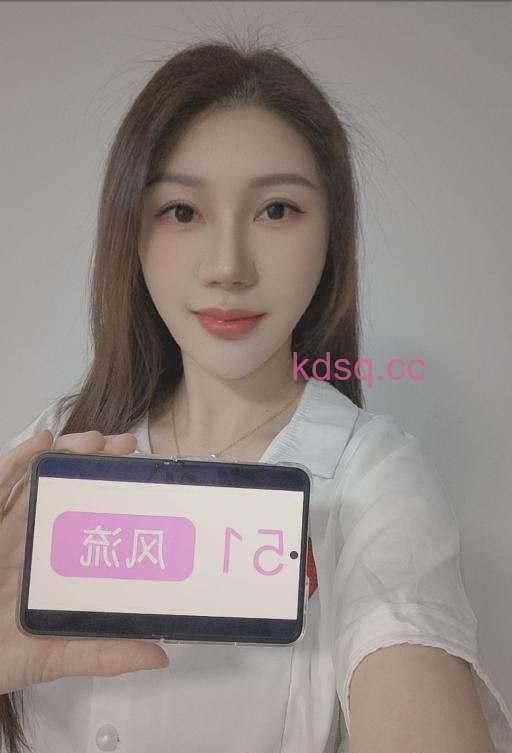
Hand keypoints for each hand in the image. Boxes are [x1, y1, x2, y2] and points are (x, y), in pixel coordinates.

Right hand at [0, 429, 168, 694]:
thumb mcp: (52, 656)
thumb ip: (100, 653)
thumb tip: (158, 656)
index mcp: (52, 558)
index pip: (87, 514)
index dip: (113, 492)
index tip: (146, 477)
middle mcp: (29, 535)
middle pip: (65, 486)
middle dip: (95, 461)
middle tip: (126, 446)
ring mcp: (3, 524)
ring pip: (35, 476)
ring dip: (64, 452)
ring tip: (93, 441)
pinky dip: (16, 459)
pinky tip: (40, 443)